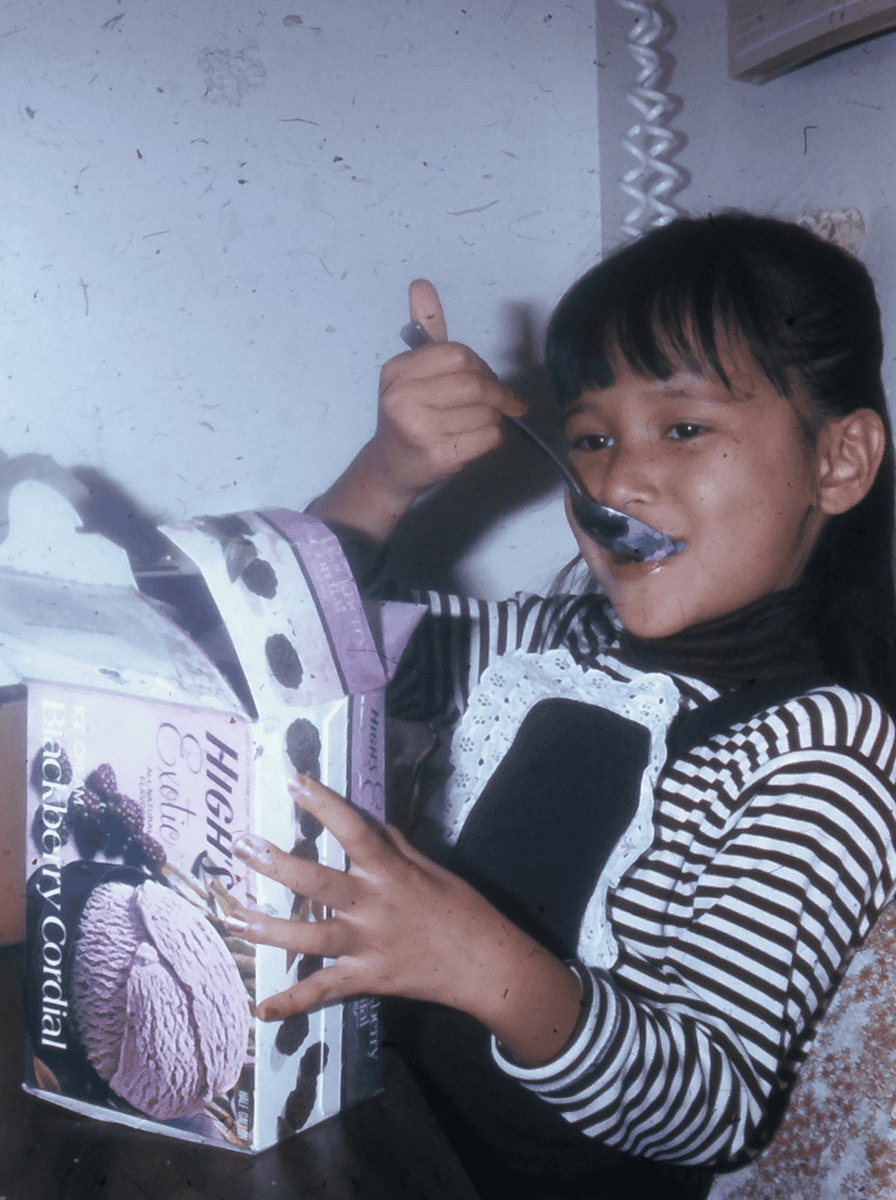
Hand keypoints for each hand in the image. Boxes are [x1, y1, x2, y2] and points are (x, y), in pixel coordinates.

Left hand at [227, 775, 583, 1066]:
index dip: (321, 803)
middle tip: (241, 846)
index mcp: (390, 871)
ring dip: (267, 928)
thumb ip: (395, 845)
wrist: (485, 965)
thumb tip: (368, 821)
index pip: (351, 829)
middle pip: (315, 882)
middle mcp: (372, 905)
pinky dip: (293, 1002)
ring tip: (232, 916)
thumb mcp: (431, 868)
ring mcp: (366, 944)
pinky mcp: (366, 978)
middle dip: (274, 864)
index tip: (292, 780)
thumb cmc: (462, 909)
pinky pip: (324, 992)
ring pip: (307, 937)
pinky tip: (263, 1009)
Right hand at [372, 280, 526, 496]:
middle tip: (499, 400)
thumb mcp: (412, 370)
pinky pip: (488, 437)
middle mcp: (402, 398)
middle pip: (474, 382)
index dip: (480, 366)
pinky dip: (492, 437)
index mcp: (397, 371)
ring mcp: (418, 429)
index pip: (458, 354)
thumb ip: (424, 329)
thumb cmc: (409, 416)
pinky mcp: (437, 456)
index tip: (485, 377)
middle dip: (495, 391)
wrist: (391, 467)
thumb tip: (421, 284)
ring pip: (486, 411)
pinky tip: (475, 439)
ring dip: (494, 416)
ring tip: (478, 422)